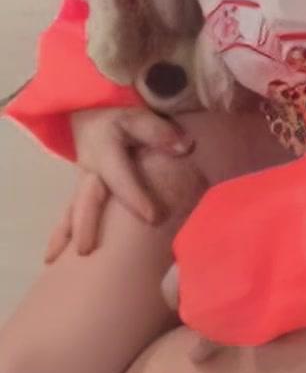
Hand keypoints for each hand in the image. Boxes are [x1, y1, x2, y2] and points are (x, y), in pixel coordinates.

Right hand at [44, 107, 193, 261]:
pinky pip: (72, 212)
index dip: (136, 198)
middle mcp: (91, 171)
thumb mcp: (141, 116)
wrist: (95, 111)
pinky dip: (63, 233)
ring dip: (64, 234)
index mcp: (106, 153)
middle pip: (85, 200)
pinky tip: (56, 257)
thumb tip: (184, 147)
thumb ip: (160, 132)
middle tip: (85, 251)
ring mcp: (84, 183)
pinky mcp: (84, 191)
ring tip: (54, 261)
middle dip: (85, 225)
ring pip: (72, 210)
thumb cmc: (123, 117)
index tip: (154, 218)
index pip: (122, 179)